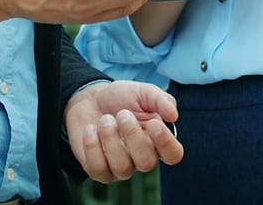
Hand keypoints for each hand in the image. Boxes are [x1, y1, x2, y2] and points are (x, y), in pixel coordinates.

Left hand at [64, 80, 183, 182]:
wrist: (89, 99)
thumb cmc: (120, 98)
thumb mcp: (142, 92)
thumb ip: (160, 100)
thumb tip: (174, 116)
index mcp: (157, 140)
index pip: (173, 154)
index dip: (165, 143)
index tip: (153, 123)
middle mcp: (142, 158)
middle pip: (147, 163)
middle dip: (133, 136)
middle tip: (122, 113)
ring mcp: (121, 167)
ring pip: (122, 168)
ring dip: (111, 139)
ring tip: (104, 119)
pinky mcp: (99, 170)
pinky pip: (98, 170)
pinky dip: (92, 147)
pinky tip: (90, 129)